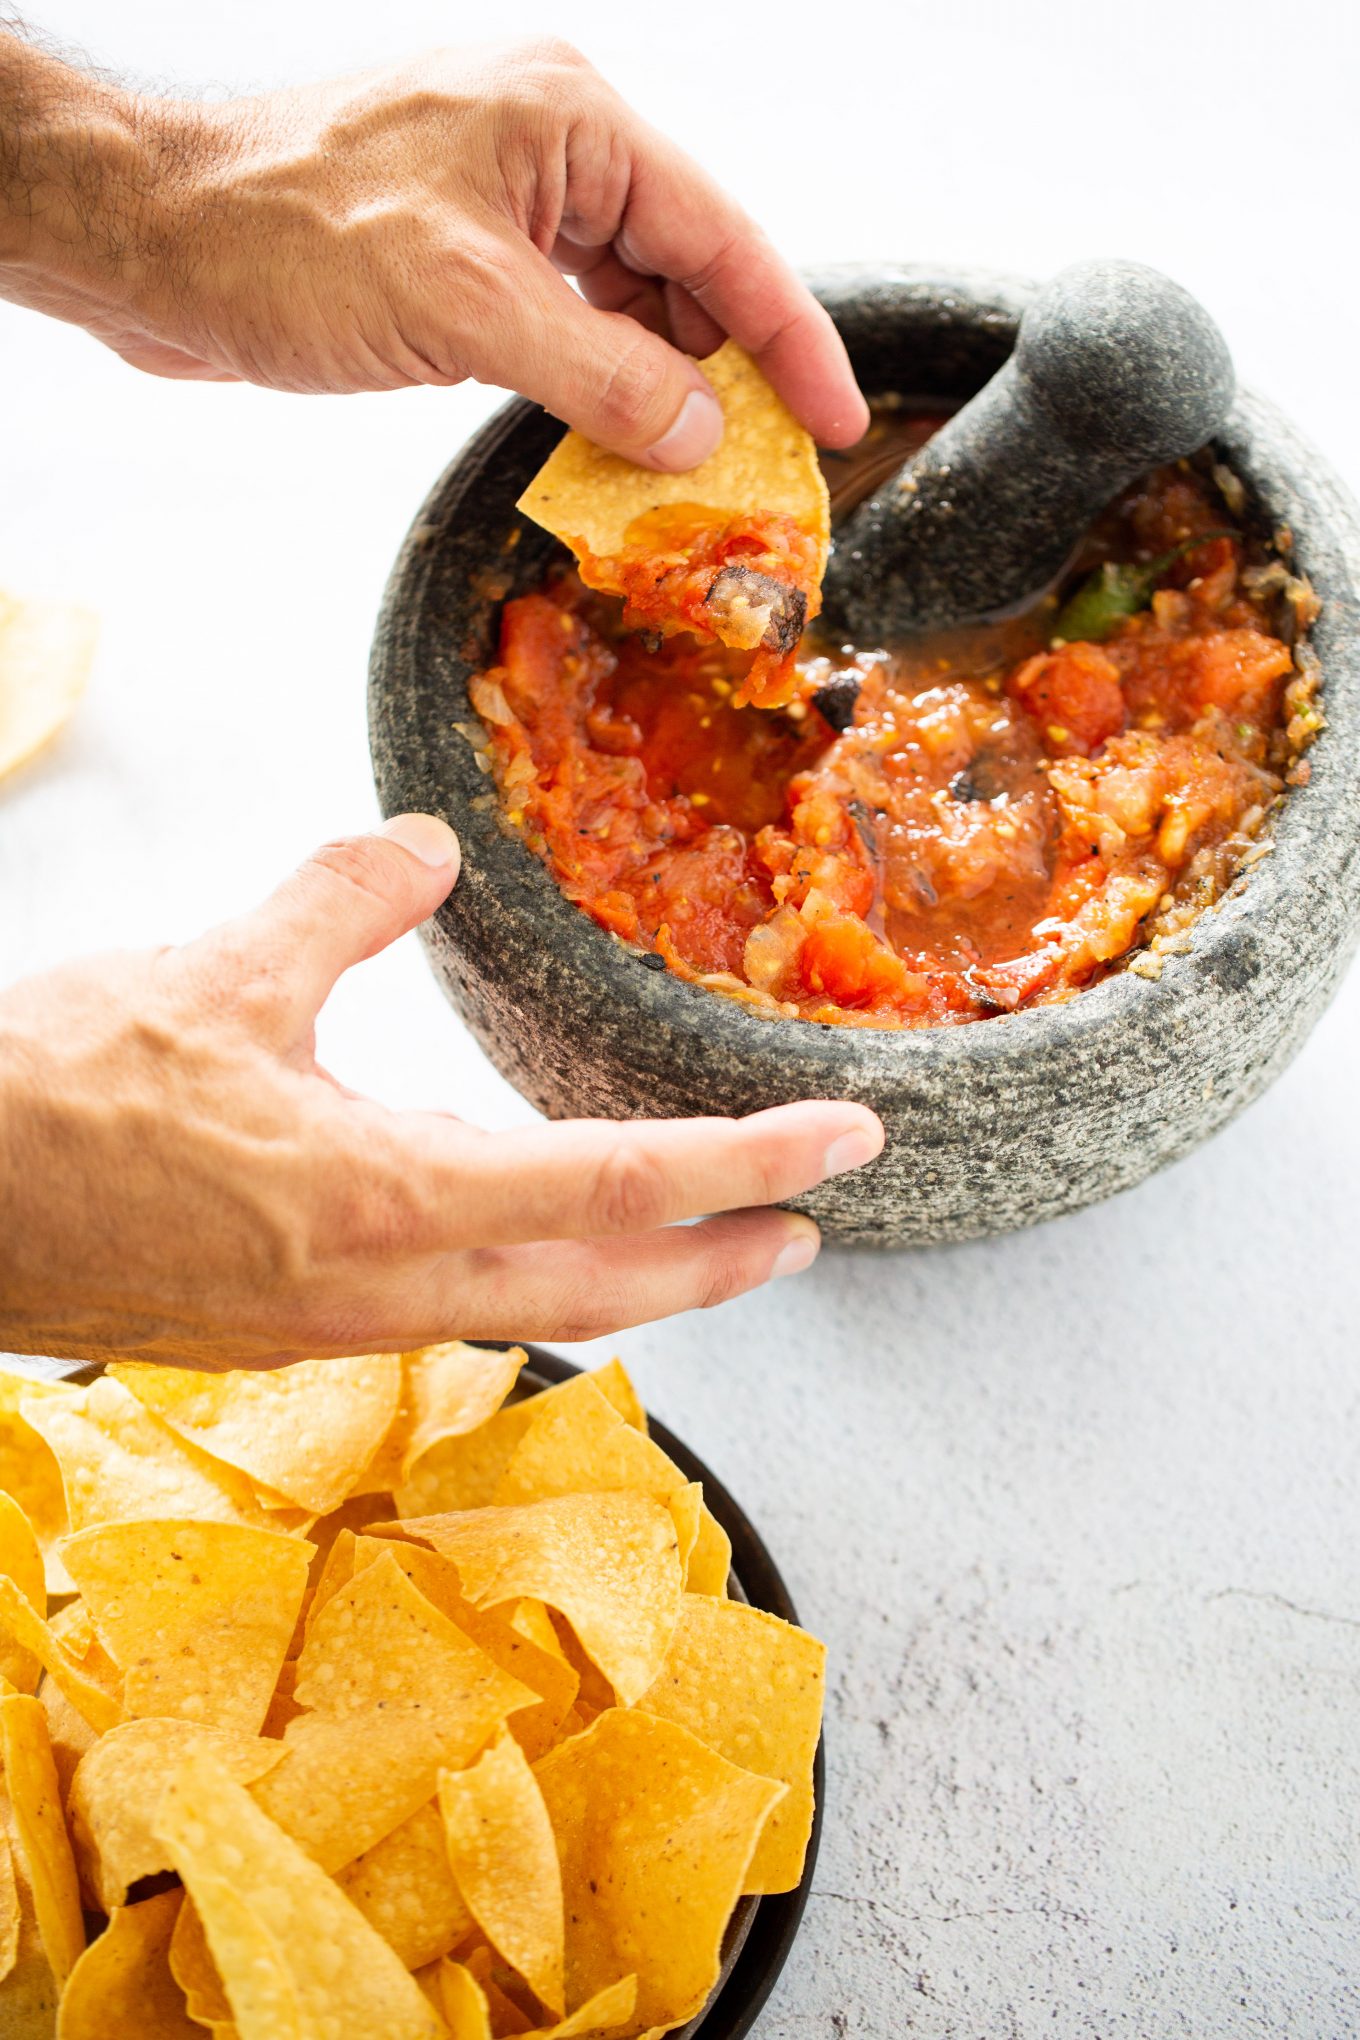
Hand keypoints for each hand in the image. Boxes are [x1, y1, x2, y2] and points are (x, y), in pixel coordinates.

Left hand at [0, 35, 866, 467]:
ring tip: (699, 479)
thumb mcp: (467, 313)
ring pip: (623, 300)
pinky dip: (594, 386)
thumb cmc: (285, 238)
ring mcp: (502, 197)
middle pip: (682, 266)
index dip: (790, 338)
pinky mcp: (459, 250)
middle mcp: (547, 143)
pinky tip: (615, 448)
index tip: (841, 420)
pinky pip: (563, 321)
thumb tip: (703, 435)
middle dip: (728, 370)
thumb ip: (602, 376)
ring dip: (658, 387)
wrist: (149, 238)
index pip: (720, 235)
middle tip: (773, 473)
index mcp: (569, 117)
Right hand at [0, 817, 882, 1367]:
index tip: (843, 1143)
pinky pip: (446, 1314)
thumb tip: (428, 846)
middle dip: (721, 1259)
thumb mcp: (216, 973)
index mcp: (390, 1195)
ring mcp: (335, 1327)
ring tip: (694, 1243)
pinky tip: (517, 1242)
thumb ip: (344, 903)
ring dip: (630, 1280)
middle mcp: (382, 1285)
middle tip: (807, 1227)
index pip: (621, 1184)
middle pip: (605, 1287)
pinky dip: (523, 1280)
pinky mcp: (284, 1334)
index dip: (748, 1161)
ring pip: (528, 1313)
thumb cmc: (53, 1107)